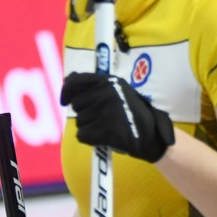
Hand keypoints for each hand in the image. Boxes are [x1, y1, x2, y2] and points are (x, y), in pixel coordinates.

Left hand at [60, 73, 175, 162]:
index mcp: (111, 81)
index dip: (66, 91)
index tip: (64, 101)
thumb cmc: (134, 114)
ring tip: (107, 128)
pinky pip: (82, 135)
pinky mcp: (105, 129)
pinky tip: (104, 138)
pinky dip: (90, 139)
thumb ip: (96, 85)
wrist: (152, 137)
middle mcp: (107, 92)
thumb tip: (68, 78)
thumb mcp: (119, 91)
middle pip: (77, 104)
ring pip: (80, 121)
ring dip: (89, 127)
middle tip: (102, 119)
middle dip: (85, 113)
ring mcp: (106, 110)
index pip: (77, 81)